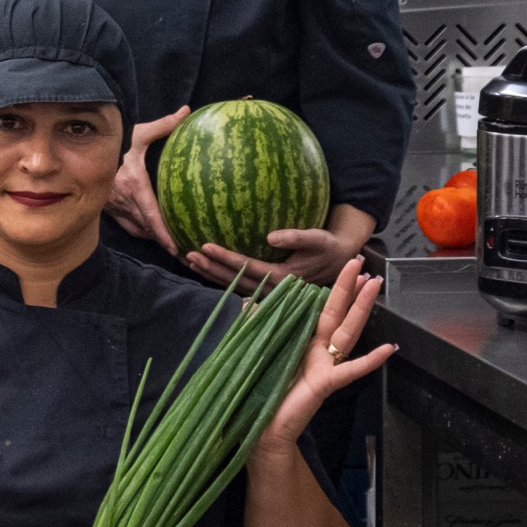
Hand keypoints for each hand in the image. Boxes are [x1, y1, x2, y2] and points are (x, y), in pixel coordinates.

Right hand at [107, 106, 188, 253]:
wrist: (85, 149)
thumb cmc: (116, 141)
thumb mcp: (139, 132)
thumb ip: (164, 124)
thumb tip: (186, 113)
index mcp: (135, 185)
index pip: (151, 215)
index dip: (163, 233)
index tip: (176, 246)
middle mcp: (125, 200)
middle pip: (147, 227)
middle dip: (163, 240)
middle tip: (181, 251)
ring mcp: (115, 206)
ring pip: (137, 228)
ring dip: (152, 236)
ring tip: (169, 243)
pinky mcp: (109, 207)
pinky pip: (127, 225)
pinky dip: (140, 230)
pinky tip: (149, 231)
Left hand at [187, 204, 375, 291]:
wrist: (338, 262)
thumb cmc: (327, 247)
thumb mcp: (317, 238)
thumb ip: (296, 237)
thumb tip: (270, 236)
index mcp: (283, 276)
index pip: (247, 267)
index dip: (225, 257)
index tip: (205, 246)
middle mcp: (272, 287)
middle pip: (234, 279)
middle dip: (210, 268)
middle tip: (187, 254)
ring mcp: (268, 291)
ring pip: (234, 285)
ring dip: (211, 274)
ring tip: (190, 261)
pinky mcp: (267, 288)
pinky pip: (239, 284)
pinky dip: (221, 277)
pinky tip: (205, 268)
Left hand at [253, 263, 393, 461]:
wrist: (262, 427)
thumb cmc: (261, 392)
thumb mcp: (256, 352)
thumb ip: (257, 327)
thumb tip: (248, 303)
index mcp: (302, 341)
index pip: (321, 308)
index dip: (333, 288)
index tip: (345, 268)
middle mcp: (318, 350)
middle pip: (338, 313)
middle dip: (350, 288)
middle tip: (363, 263)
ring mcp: (325, 366)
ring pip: (347, 331)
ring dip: (362, 308)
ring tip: (375, 286)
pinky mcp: (326, 383)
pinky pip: (351, 370)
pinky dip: (371, 360)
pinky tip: (389, 348)